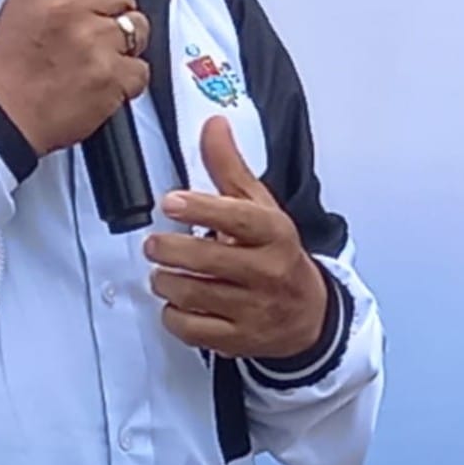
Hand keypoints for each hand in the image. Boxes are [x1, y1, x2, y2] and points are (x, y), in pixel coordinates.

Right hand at [0, 0, 149, 155]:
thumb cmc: (10, 68)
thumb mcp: (22, 6)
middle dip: (114, 11)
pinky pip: (140, 68)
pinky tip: (101, 81)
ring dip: (124, 44)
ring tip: (96, 58)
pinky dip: (126, 79)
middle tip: (93, 31)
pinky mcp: (112, 75)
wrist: (5, 117)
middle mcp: (70, 8)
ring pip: (137, 27)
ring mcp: (94, 41)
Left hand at [144, 116, 327, 359]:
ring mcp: (254, 309)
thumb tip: (213, 124)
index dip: (201, 208)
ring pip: (195, 293)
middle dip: (171, 249)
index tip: (171, 200)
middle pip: (209, 258)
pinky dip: (174, 315)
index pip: (238, 218)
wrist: (309, 313)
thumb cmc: (276, 252)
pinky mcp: (239, 339)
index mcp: (274, 232)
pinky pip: (193, 329)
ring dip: (167, 281)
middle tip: (154, 243)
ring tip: (161, 270)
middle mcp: (267, 270)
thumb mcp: (259, 205)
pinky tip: (174, 302)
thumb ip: (230, 166)